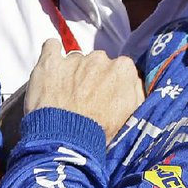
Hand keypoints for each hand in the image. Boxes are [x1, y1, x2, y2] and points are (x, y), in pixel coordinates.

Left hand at [24, 40, 143, 142]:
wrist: (66, 141)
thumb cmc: (102, 132)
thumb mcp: (133, 116)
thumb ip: (138, 92)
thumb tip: (135, 80)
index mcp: (123, 69)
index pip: (120, 69)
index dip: (112, 83)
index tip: (105, 97)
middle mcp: (100, 58)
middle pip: (97, 63)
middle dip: (92, 77)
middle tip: (84, 99)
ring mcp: (74, 59)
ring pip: (75, 60)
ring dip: (72, 73)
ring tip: (64, 96)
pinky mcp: (50, 63)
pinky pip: (51, 47)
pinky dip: (52, 53)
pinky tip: (52, 67)